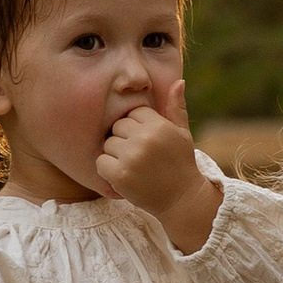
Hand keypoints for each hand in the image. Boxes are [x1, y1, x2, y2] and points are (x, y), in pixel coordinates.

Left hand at [96, 102, 215, 251]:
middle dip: (125, 140)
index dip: (138, 128)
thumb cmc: (181, 164)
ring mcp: (132, 157)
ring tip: (134, 167)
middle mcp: (145, 138)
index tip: (148, 143)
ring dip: (116, 155)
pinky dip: (108, 170)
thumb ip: (176, 107)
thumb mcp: (182, 134)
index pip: (133, 113)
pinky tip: (124, 176)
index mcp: (159, 125)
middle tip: (139, 156)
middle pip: (117, 127)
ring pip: (108, 145)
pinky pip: (100, 163)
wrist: (182, 200)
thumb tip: (178, 81)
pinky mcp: (120, 175)